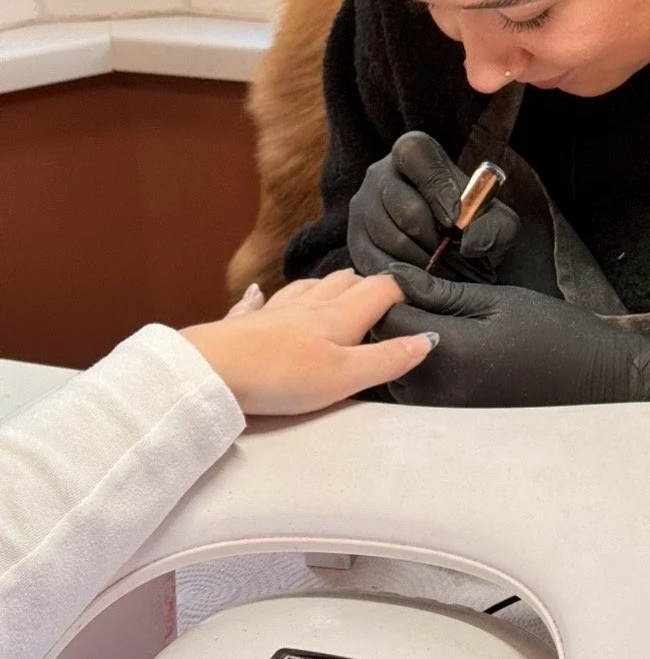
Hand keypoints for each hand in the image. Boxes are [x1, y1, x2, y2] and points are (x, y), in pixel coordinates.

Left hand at [181, 270, 433, 414]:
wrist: (212, 370)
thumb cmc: (282, 375)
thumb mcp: (345, 376)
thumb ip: (387, 359)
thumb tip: (427, 339)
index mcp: (338, 317)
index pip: (379, 289)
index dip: (401, 289)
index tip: (416, 296)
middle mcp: (308, 306)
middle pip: (343, 281)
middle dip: (366, 284)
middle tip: (380, 297)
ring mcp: (273, 312)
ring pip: (305, 287)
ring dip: (324, 285)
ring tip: (335, 289)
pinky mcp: (242, 326)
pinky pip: (255, 304)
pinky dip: (262, 297)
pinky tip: (258, 293)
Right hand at [348, 132, 521, 283]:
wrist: (451, 248)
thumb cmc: (474, 226)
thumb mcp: (498, 222)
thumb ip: (496, 228)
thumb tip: (470, 243)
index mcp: (414, 152)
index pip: (416, 155)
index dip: (437, 188)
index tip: (455, 221)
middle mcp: (380, 174)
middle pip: (405, 208)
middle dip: (435, 239)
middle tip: (456, 259)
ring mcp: (362, 208)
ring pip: (389, 238)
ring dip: (422, 263)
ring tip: (445, 274)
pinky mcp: (354, 241)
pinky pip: (374, 263)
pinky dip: (403, 278)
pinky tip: (424, 282)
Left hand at [372, 266, 649, 409]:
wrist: (599, 383)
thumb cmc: (558, 336)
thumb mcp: (500, 301)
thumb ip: (441, 294)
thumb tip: (395, 279)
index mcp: (451, 352)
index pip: (389, 317)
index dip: (391, 293)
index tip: (407, 279)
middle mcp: (439, 392)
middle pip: (384, 350)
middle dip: (395, 322)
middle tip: (424, 300)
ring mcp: (444, 415)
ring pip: (397, 374)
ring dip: (406, 350)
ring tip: (444, 329)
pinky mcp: (452, 426)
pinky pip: (418, 393)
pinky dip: (424, 371)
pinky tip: (455, 356)